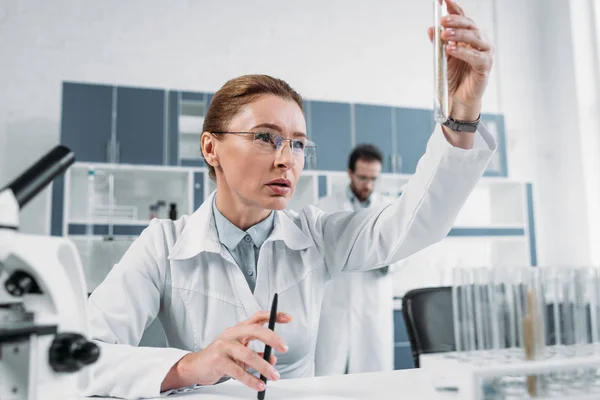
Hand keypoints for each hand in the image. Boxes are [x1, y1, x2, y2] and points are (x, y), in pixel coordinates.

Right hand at [161, 311, 291, 391]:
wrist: (197, 366)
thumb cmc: (221, 357)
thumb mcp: (240, 353)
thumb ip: (257, 354)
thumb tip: (273, 359)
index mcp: (238, 329)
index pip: (257, 317)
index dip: (273, 316)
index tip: (288, 318)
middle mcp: (231, 334)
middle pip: (255, 330)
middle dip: (272, 338)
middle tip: (285, 348)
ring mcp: (223, 346)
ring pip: (248, 354)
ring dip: (264, 367)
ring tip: (274, 376)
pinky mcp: (217, 361)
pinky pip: (238, 371)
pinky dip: (251, 379)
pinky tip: (259, 384)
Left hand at [428, 0, 493, 121]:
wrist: (457, 99)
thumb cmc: (453, 78)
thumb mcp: (442, 58)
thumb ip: (439, 44)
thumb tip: (431, 28)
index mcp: (469, 37)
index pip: (463, 18)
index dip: (454, 7)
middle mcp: (480, 42)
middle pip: (470, 25)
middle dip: (456, 21)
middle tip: (443, 20)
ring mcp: (485, 53)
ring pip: (475, 37)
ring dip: (459, 34)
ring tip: (444, 35)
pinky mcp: (485, 66)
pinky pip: (475, 56)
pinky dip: (462, 51)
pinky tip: (451, 49)